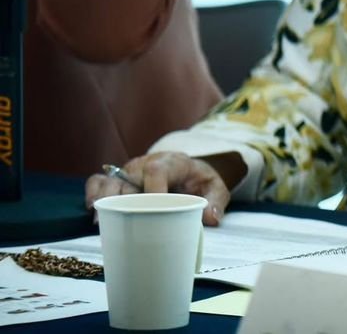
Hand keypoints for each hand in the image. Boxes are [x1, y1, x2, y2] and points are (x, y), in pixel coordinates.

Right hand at [84, 151, 240, 227]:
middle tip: (125, 222)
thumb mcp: (215, 188)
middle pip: (129, 179)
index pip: (157, 170)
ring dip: (104, 199)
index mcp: (172, 163)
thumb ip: (216, 201)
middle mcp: (146, 164)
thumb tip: (209, 218)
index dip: (153, 188)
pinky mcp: (118, 180)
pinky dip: (92, 194)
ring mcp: (129, 172)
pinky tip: (93, 213)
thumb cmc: (199, 181)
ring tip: (101, 221)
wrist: (188, 171)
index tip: (154, 208)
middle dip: (126, 201)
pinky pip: (98, 181)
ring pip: (109, 180)